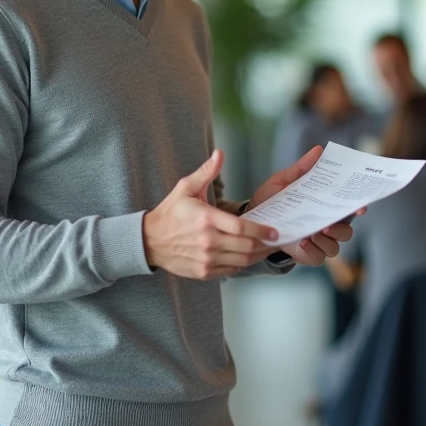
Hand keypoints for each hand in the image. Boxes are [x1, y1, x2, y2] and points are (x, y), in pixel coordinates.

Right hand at [144, 150, 278, 279]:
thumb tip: (219, 154)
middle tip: (275, 241)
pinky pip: (231, 270)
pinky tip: (247, 256)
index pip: (242, 228)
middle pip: (246, 247)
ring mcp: (206, 259)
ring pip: (241, 261)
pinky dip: (242, 264)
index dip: (262, 231)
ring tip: (266, 249)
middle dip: (265, 245)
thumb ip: (206, 172)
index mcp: (207, 219)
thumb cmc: (170, 213)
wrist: (150, 241)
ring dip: (257, 256)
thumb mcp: (186, 188)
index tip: (274, 231)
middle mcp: (208, 241)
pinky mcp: (204, 271)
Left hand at [248, 146, 361, 266]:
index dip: (358, 206)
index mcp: (324, 206)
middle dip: (341, 228)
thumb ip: (301, 168)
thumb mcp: (283, 182)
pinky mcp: (306, 255)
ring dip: (327, 241)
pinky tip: (302, 243)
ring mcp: (317, 242)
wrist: (251, 224)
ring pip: (334, 247)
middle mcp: (326, 226)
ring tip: (313, 233)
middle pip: (346, 231)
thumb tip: (318, 150)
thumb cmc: (271, 201)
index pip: (348, 208)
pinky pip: (317, 258)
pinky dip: (312, 251)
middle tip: (328, 223)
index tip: (361, 205)